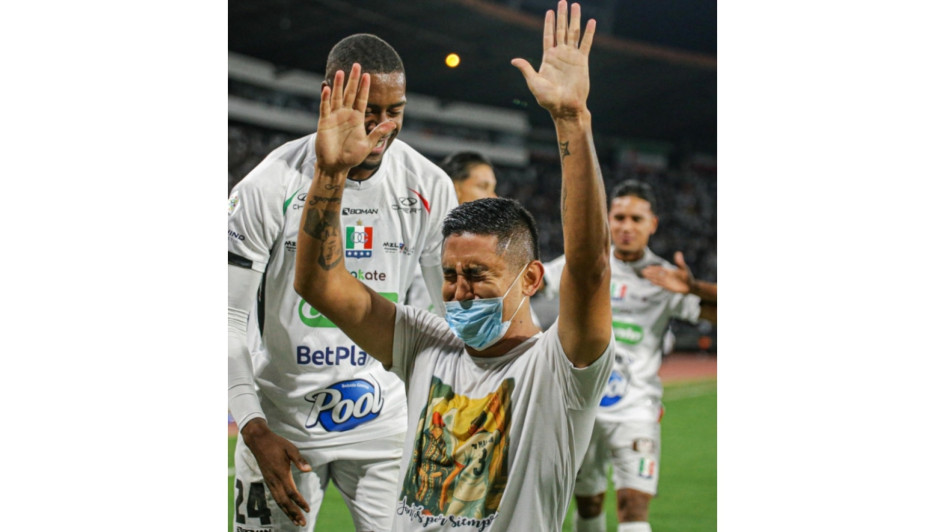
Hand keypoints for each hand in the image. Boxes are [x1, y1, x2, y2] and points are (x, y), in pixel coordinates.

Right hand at [241, 419, 312, 525]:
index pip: (292, 492)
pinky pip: (275, 497)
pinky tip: (286, 510)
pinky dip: (282, 506)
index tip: (308, 509)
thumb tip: (309, 470)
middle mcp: (274, 481)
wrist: (258, 441)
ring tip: (296, 522)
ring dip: (287, 512)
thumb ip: (299, 460)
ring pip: (279, 501)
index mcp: (281, 473)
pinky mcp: (268, 480)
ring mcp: (269, 481)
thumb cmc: (276, 443)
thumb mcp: (290, 448)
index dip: (300, 502)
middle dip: (293, 513)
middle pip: (284, 502)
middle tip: (302, 524)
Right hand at [315, 63, 395, 173]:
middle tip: (356, 65)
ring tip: (340, 72)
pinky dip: (325, 98)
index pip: (362, 99)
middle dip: (353, 80)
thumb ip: (378, 132)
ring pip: (336, 97)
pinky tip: (326, 88)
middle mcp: (346, 114)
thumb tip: (393, 123)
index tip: (368, 75)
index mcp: (357, 118)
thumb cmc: (352, 157)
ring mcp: (334, 117)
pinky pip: (325, 107)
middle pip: (350, 93)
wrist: (336, 165)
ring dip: (338, 84)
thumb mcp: (367, 144)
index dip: (365, 87)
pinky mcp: (324, 122)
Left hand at [511, 1, 595, 118]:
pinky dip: (589, 33)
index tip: (549, 11)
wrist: (565, 107)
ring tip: (576, 6)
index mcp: (548, 58)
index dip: (549, 23)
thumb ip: (527, 69)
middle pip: (561, 30)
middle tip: (563, 1)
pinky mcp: (582, 61)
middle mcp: (560, 55)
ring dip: (574, 19)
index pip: (548, 36)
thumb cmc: (548, 99)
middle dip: (562, 16)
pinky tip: (591, 22)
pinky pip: (586, 44)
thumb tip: (514, 60)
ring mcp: (572, 57)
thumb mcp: (534, 83)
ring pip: (573, 33)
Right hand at [641, 251, 692, 293]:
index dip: (654, 268)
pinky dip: (656, 283)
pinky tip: (651, 282)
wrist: (690, 286)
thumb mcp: (684, 268)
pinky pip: (661, 284)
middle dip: (650, 272)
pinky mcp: (668, 287)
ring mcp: (667, 282)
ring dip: (651, 277)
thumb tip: (678, 253)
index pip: (660, 269)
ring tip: (644, 275)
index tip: (648, 267)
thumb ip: (680, 262)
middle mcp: (667, 276)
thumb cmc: (688, 276)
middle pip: (657, 274)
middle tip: (642, 271)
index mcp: (670, 271)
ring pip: (657, 279)